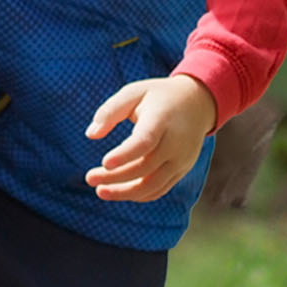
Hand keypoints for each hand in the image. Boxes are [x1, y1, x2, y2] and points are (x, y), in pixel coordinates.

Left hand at [84, 73, 218, 202]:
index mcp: (162, 119)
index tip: (104, 163)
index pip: (145, 141)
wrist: (198, 103)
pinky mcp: (181, 170)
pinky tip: (119, 191)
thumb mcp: (134, 92)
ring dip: (125, 193)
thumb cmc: (158, 97)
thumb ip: (110, 110)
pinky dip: (139, 195)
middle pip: (144, 167)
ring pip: (153, 185)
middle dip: (115, 177)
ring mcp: (181, 159)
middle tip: (89, 178)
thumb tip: (90, 134)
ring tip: (101, 191)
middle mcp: (175, 143)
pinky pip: (160, 189)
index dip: (125, 154)